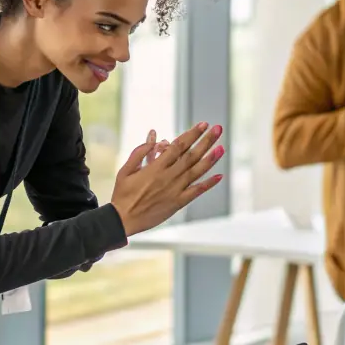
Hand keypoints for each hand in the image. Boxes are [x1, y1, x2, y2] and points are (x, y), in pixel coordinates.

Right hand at [110, 121, 223, 236]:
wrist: (123, 220)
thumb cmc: (123, 194)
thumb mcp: (125, 169)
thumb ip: (139, 153)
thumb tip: (154, 139)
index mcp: (156, 167)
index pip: (178, 146)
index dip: (192, 134)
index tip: (202, 125)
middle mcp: (168, 177)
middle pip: (191, 155)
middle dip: (206, 141)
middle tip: (218, 129)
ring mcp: (175, 190)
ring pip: (196, 172)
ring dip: (210, 159)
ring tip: (222, 147)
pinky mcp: (177, 203)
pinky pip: (196, 192)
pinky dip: (208, 184)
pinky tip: (219, 176)